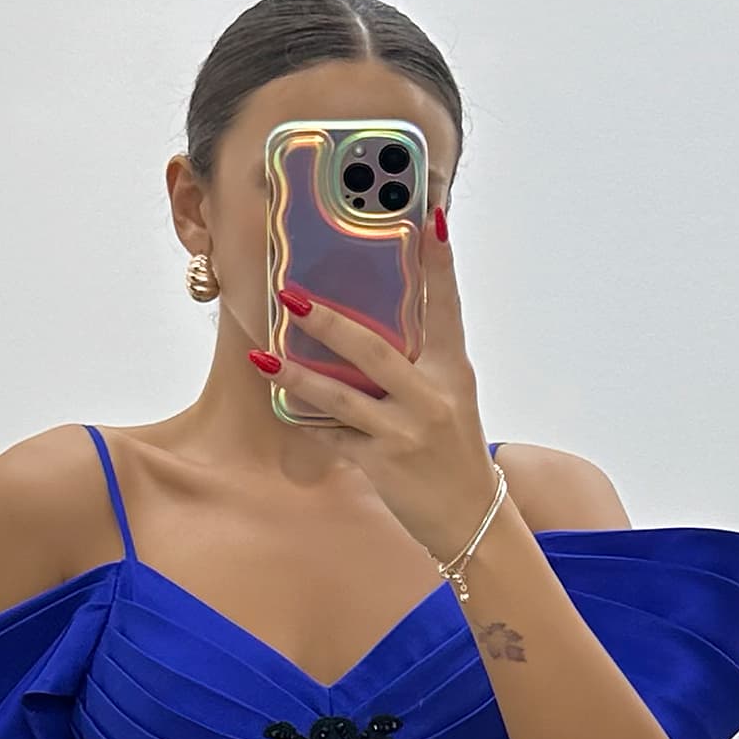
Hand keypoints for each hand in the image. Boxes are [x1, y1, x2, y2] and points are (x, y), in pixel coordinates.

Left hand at [263, 215, 498, 570]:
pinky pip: (334, 438)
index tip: (429, 218)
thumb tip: (370, 325)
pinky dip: (307, 423)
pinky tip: (280, 406)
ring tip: (264, 356)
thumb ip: (418, 362)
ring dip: (298, 376)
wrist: (473, 520)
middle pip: (374, 350)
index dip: (439, 262)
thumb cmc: (454, 452)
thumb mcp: (450, 399)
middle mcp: (431, 397)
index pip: (446, 306)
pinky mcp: (383, 464)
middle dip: (328, 322)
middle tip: (291, 295)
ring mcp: (406, 433)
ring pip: (342, 398)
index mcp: (452, 370)